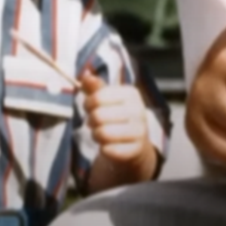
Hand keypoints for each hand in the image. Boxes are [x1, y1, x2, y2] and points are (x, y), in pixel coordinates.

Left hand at [81, 68, 156, 186]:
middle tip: (95, 122)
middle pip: (98, 116)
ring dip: (96, 135)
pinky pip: (109, 150)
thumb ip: (94, 86)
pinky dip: (103, 149)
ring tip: (101, 133)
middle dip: (91, 121)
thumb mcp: (105, 98)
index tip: (90, 107)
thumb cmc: (115, 115)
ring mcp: (140, 131)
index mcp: (131, 93)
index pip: (98, 97)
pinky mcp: (137, 150)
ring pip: (103, 133)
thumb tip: (85, 74)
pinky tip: (109, 145)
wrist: (134, 143)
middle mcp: (139, 110)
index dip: (88, 103)